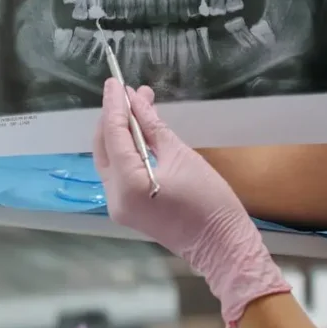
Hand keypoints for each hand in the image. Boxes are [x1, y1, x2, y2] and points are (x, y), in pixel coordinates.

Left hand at [93, 78, 290, 326]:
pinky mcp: (127, 208)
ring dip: (121, 131)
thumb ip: (153, 127)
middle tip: (128, 92)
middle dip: (114, 117)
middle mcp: (114, 196)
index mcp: (128, 183)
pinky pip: (119, 171)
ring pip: (109, 159)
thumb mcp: (181, 155)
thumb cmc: (209, 201)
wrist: (222, 246)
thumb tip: (136, 101)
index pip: (114, 134)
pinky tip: (138, 131)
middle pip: (104, 147)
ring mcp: (118, 205)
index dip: (114, 105)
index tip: (115, 81)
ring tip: (137, 105)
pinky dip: (126, 150)